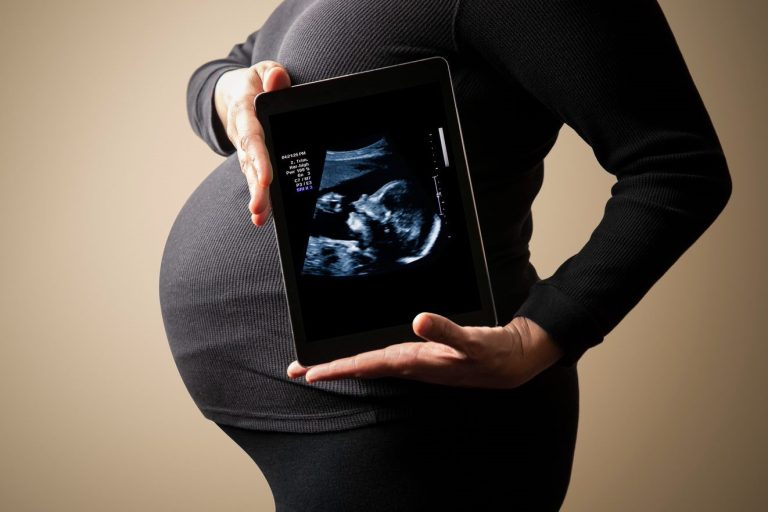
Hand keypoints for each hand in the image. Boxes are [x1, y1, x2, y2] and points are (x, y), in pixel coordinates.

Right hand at [214, 61, 291, 225]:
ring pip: (250, 174)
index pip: (252, 135)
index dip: (258, 157)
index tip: (267, 177)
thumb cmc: (255, 82)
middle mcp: (241, 133)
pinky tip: (262, 217)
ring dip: (255, 196)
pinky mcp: (250, 159)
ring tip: (259, 217)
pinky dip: (258, 196)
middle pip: (249, 161)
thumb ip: (272, 73)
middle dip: (255, 185)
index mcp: (244, 109)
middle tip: (259, 208)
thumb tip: (277, 80)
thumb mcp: (262, 70)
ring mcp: (244, 148)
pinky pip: (254, 178)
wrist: (230, 93)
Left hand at [287, 314, 564, 388]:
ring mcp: (415, 362)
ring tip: (317, 364)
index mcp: (415, 360)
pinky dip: (364, 357)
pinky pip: (384, 358)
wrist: (511, 361)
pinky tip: (358, 354)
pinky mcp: (422, 356)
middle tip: (296, 370)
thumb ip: (445, 332)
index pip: (368, 364)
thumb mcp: (471, 341)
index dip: (338, 367)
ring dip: (343, 364)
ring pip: (370, 363)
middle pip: (361, 367)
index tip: (310, 371)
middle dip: (330, 368)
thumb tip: (418, 321)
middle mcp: (410, 363)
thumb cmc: (491, 353)